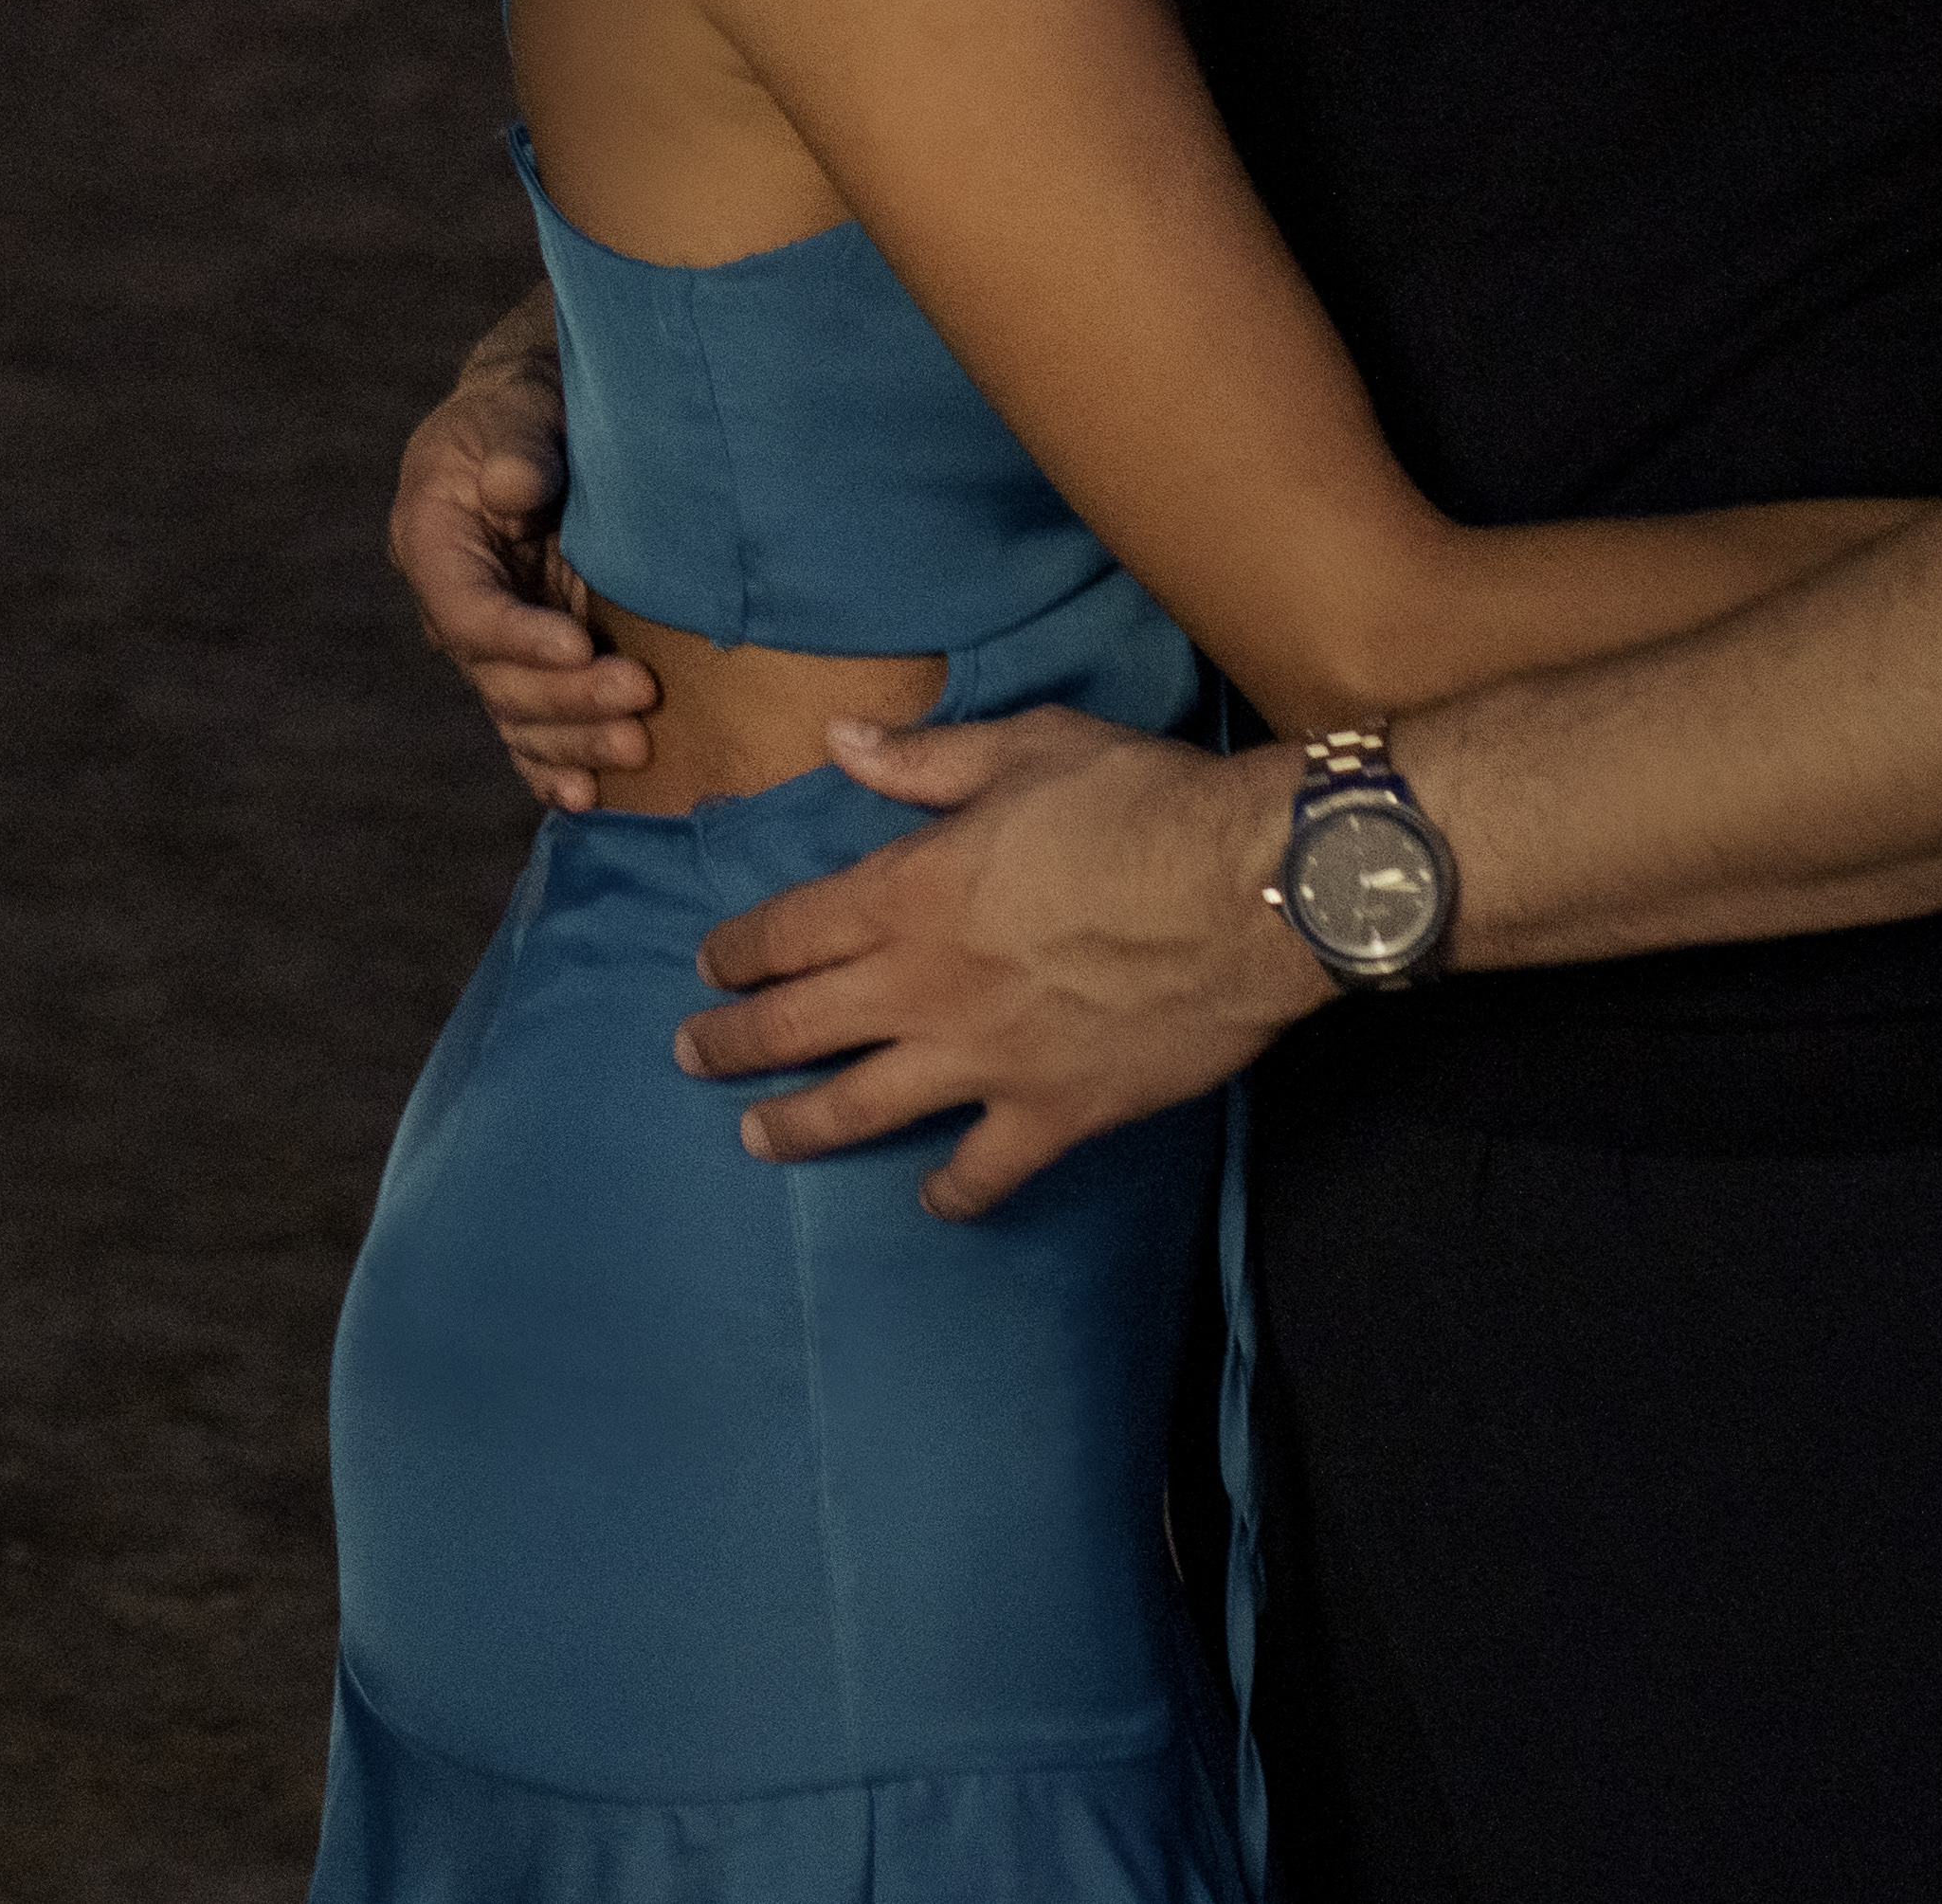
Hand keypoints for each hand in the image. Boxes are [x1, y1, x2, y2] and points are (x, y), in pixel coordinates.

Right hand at [393, 319, 650, 809]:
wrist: (549, 427)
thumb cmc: (530, 406)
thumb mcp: (519, 405)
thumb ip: (517, 444)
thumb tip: (515, 487)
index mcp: (432, 541)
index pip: (467, 609)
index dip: (518, 637)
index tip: (581, 645)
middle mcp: (454, 605)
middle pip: (498, 676)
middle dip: (568, 696)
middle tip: (640, 694)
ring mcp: (491, 646)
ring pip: (519, 716)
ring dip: (575, 740)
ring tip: (638, 747)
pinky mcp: (528, 668)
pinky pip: (531, 732)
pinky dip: (554, 767)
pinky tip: (588, 798)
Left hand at [673, 711, 1322, 1215]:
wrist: (1251, 893)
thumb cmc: (1140, 803)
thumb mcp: (1026, 748)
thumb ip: (924, 758)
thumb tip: (839, 740)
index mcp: (908, 892)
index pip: (790, 930)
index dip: (737, 951)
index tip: (705, 967)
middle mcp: (924, 985)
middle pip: (799, 1023)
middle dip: (732, 1042)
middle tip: (690, 1055)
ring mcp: (984, 1060)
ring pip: (862, 1107)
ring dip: (799, 1125)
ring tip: (756, 1138)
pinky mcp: (1054, 1113)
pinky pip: (985, 1169)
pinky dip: (953, 1192)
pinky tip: (933, 1202)